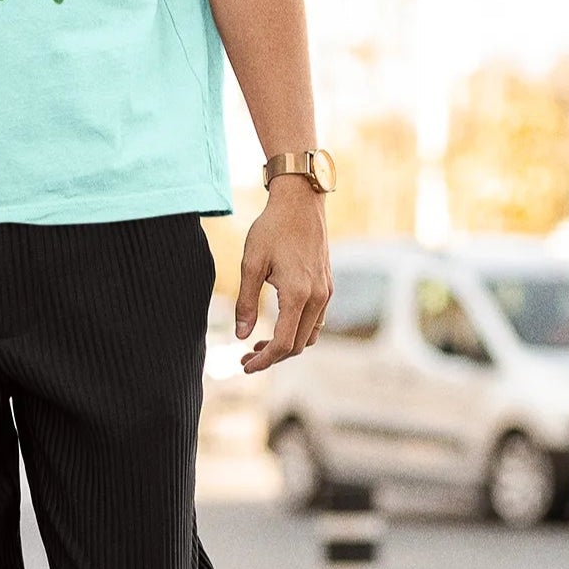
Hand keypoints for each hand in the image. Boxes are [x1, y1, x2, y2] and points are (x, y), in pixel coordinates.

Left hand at [235, 177, 331, 373]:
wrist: (300, 201)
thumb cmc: (271, 228)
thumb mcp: (251, 263)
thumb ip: (246, 302)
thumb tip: (240, 336)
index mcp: (298, 294)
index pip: (285, 343)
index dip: (265, 360)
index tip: (245, 366)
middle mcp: (318, 297)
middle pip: (299, 344)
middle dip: (273, 355)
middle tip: (246, 356)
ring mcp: (326, 292)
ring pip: (310, 334)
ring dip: (287, 344)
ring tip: (258, 342)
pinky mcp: (328, 285)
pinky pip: (316, 319)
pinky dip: (298, 328)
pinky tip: (278, 322)